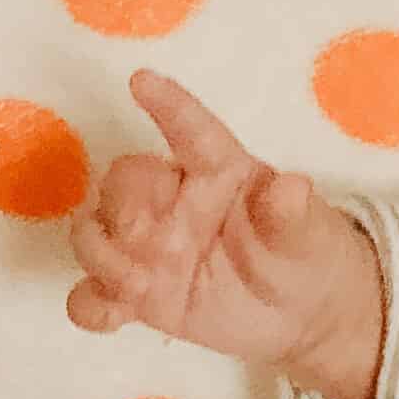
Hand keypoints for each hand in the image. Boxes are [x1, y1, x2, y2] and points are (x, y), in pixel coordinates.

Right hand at [66, 70, 384, 398]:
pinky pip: (93, 294)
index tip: (143, 81)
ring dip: (101, 256)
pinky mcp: (138, 293)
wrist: (305, 314)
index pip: (192, 132)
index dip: (168, 106)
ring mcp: (148, 247)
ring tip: (140, 285)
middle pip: (120, 184)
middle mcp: (172, 201)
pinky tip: (113, 317)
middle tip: (149, 243)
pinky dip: (90, 304)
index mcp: (217, 171)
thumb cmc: (304, 253)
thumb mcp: (308, 237)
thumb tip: (293, 186)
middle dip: (120, 208)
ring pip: (93, 235)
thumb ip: (294, 213)